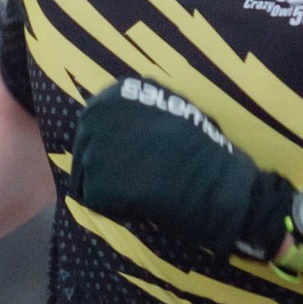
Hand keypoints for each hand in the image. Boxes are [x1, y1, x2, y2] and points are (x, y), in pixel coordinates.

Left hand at [69, 80, 293, 264]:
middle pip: (84, 154)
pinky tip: (144, 204)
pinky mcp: (96, 184)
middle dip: (106, 171)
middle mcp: (97, 116)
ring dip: (112, 191)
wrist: (217, 182)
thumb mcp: (169, 107)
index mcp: (116, 93)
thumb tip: (114, 124)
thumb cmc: (202, 148)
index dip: (113, 150)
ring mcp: (93, 150)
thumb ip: (137, 110)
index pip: (92, 127)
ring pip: (87, 180)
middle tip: (141, 181)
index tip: (136, 161)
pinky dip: (117, 210)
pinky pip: (96, 204)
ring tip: (145, 191)